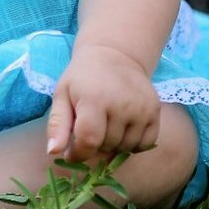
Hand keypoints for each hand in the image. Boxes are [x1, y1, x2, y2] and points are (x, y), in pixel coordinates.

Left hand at [45, 43, 160, 162]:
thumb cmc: (82, 78)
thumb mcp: (62, 95)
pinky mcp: (154, 111)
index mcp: (94, 99)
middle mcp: (121, 104)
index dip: (79, 153)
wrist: (113, 54)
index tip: (73, 152)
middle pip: (107, 146)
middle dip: (95, 145)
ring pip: (126, 148)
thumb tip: (53, 152)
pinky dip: (133, 144)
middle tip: (90, 128)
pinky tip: (123, 128)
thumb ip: (57, 125)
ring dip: (114, 145)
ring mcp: (141, 108)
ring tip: (106, 126)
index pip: (89, 141)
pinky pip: (145, 144)